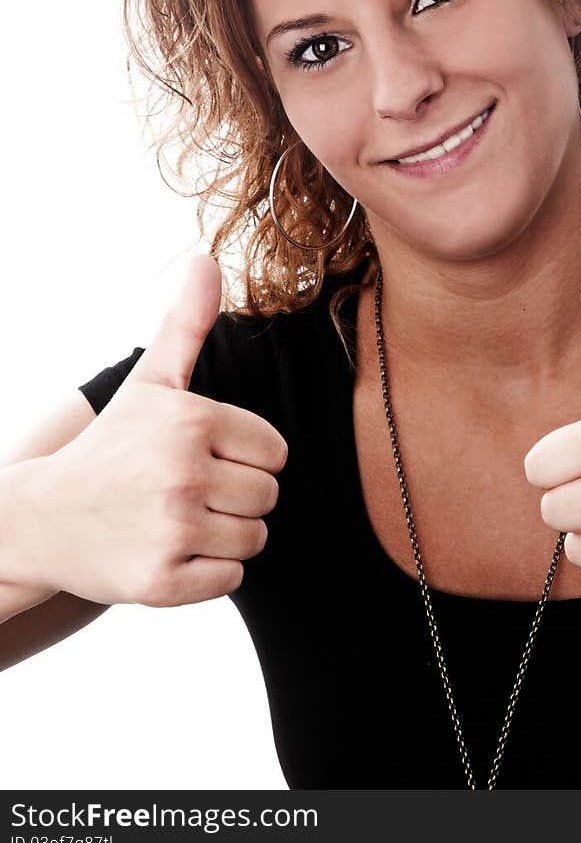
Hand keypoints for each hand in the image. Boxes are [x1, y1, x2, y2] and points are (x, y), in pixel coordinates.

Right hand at [34, 255, 288, 607]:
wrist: (43, 519)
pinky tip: (168, 552)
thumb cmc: (112, 445)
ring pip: (255, 540)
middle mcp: (183, 474)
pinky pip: (230, 580)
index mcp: (193, 420)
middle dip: (236, 498)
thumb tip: (205, 258)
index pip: (275, 451)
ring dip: (224, 536)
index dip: (244, 457)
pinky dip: (206, 573)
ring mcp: (171, 531)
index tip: (200, 456)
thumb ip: (186, 324)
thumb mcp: (150, 381)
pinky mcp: (161, 583)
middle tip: (184, 492)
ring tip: (177, 520)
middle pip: (268, 496)